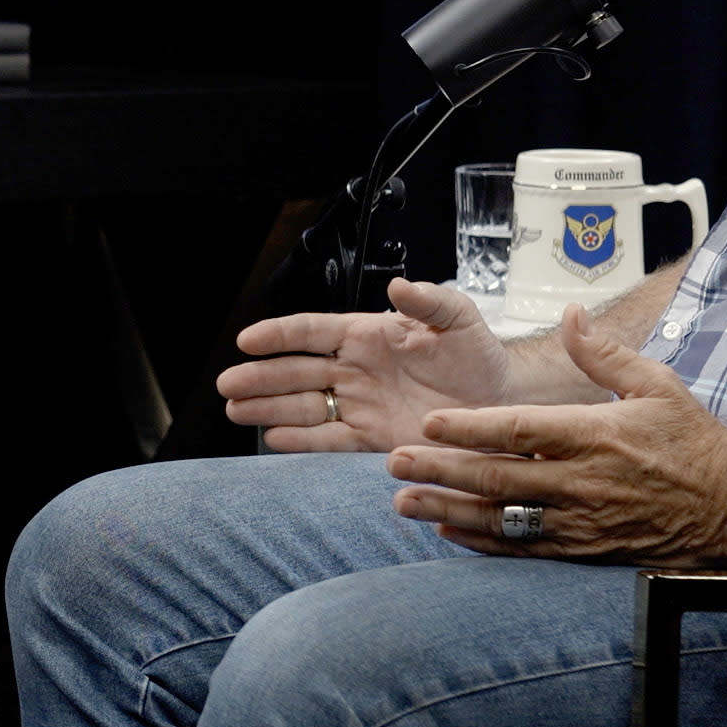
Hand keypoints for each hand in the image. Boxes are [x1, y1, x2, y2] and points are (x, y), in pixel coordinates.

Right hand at [220, 278, 520, 450]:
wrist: (498, 400)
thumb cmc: (477, 353)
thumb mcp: (457, 317)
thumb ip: (428, 300)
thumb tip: (398, 285)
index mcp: (367, 334)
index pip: (312, 331)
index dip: (279, 335)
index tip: (248, 340)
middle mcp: (354, 370)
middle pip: (296, 371)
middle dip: (260, 377)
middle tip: (228, 385)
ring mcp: (359, 404)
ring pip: (303, 406)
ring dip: (268, 407)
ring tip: (236, 410)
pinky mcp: (370, 438)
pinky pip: (328, 439)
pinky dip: (300, 441)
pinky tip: (273, 439)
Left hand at [384, 306, 726, 558]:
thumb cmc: (693, 442)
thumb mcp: (657, 384)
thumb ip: (604, 354)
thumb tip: (573, 315)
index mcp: (594, 434)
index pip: (518, 431)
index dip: (469, 428)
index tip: (429, 423)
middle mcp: (581, 481)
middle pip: (496, 477)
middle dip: (439, 471)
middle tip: (394, 463)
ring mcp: (580, 521)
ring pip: (501, 519)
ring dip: (448, 512)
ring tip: (406, 504)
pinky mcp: (585, 550)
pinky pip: (523, 549)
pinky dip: (483, 543)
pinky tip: (449, 533)